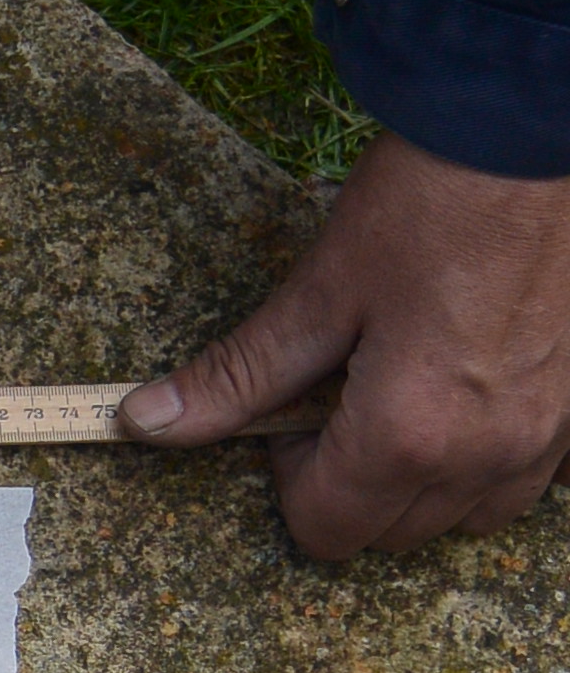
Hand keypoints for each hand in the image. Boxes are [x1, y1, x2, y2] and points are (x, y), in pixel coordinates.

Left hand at [123, 132, 569, 558]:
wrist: (532, 139)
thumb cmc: (427, 206)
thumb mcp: (318, 292)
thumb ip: (237, 376)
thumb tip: (144, 423)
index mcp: (407, 436)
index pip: (325, 530)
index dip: (289, 479)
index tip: (293, 411)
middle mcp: (488, 455)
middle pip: (392, 533)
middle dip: (350, 483)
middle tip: (343, 395)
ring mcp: (550, 435)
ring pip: (467, 516)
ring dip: (422, 482)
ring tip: (407, 394)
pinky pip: (535, 477)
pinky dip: (492, 460)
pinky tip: (473, 395)